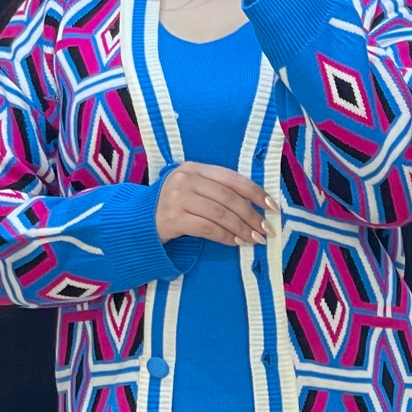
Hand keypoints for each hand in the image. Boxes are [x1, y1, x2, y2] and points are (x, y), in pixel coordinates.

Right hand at [155, 162, 274, 245]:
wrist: (139, 221)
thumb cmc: (173, 206)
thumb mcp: (192, 189)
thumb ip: (216, 190)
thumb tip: (255, 206)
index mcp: (194, 168)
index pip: (232, 178)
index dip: (255, 192)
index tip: (271, 206)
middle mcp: (185, 179)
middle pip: (228, 198)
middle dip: (252, 215)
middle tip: (266, 229)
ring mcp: (177, 198)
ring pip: (220, 214)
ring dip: (242, 229)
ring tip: (255, 239)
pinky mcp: (173, 218)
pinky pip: (208, 229)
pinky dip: (226, 237)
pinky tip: (236, 243)